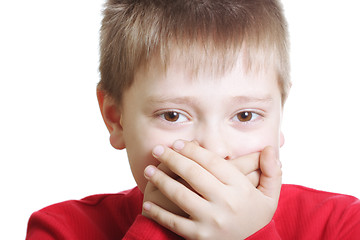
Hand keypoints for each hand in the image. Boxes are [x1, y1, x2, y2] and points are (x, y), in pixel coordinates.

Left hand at [142, 140, 281, 239]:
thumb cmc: (254, 215)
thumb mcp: (270, 195)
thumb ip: (272, 172)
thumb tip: (269, 148)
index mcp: (240, 189)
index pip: (213, 163)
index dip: (193, 150)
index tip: (179, 143)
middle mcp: (225, 204)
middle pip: (193, 174)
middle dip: (172, 158)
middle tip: (158, 150)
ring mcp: (210, 221)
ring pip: (180, 195)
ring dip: (161, 180)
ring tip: (148, 170)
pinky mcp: (198, 236)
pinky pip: (174, 222)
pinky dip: (158, 213)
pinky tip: (147, 203)